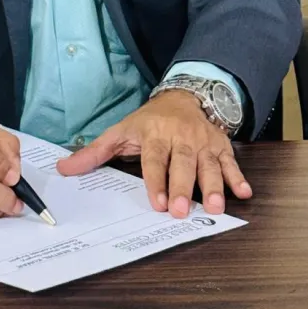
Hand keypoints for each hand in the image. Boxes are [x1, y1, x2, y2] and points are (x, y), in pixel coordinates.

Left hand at [56, 90, 251, 218]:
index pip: (155, 159)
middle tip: (183, 211)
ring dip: (213, 186)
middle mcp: (181, 137)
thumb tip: (64, 168)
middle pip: (183, 164)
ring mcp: (203, 141)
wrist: (182, 97)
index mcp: (155, 134)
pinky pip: (231, 162)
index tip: (158, 203)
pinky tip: (243, 192)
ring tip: (214, 207)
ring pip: (209, 165)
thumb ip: (94, 152)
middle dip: (183, 187)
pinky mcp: (221, 145)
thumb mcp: (120, 132)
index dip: (156, 180)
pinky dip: (238, 177)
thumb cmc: (148, 122)